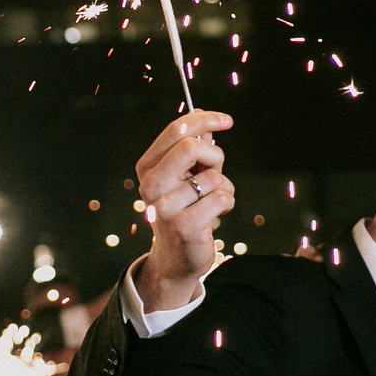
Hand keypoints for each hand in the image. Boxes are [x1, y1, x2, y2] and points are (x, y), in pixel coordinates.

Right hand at [131, 111, 235, 312]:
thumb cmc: (185, 209)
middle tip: (217, 170)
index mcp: (148, 167)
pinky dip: (227, 203)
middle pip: (191, 147)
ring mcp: (165, 207)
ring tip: (213, 201)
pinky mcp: (184, 226)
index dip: (205, 119)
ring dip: (223, 186)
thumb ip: (194, 148)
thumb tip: (203, 118)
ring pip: (213, 177)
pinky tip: (216, 215)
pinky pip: (221, 198)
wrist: (176, 257)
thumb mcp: (187, 175)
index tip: (227, 121)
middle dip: (215, 155)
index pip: (176, 131)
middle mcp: (151, 185)